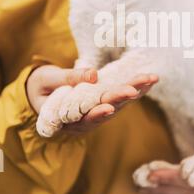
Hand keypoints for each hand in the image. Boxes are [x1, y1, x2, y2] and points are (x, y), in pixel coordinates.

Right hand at [27, 65, 157, 134]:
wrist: (42, 93)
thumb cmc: (42, 88)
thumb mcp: (48, 81)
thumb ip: (68, 79)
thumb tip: (93, 74)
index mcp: (68, 119)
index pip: (85, 118)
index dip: (97, 114)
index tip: (108, 108)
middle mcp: (87, 119)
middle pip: (108, 109)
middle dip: (122, 97)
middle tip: (136, 88)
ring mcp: (98, 111)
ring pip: (120, 104)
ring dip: (136, 91)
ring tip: (150, 79)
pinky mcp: (105, 102)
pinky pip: (122, 97)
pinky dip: (136, 87)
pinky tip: (150, 79)